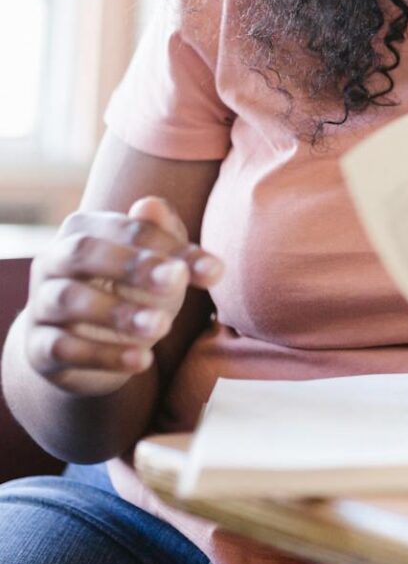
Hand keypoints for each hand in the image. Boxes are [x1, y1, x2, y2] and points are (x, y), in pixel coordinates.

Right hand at [23, 196, 224, 397]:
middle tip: (177, 280)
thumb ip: (164, 236)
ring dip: (119, 312)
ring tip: (163, 326)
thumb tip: (153, 204)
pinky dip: (104, 355)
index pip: (129, 228)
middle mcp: (54, 259)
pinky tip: (143, 359)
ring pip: (70, 300)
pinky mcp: (37, 347)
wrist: (86, 344)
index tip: (215, 271)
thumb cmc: (132, 289)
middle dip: (134, 265)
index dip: (172, 246)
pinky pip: (63, 347)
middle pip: (86, 252)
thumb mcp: (158, 265)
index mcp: (86, 229)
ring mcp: (41, 303)